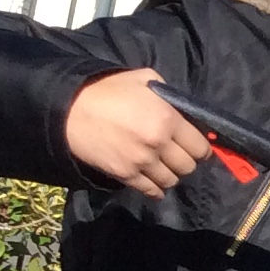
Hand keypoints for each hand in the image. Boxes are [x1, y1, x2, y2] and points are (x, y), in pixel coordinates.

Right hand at [65, 68, 210, 197]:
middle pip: (188, 166)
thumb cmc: (107, 90)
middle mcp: (158, 143)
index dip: (200, 148)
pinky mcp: (126, 175)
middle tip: (176, 155)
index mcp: (167, 119)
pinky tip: (152, 181)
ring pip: (172, 181)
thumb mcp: (142, 79)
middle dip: (185, 161)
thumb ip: (167, 94)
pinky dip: (156, 189)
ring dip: (170, 174)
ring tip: (162, 166)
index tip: (194, 146)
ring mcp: (142, 162)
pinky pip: (152, 191)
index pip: (200, 147)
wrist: (69, 110)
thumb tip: (184, 110)